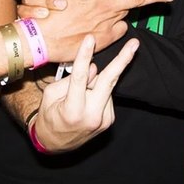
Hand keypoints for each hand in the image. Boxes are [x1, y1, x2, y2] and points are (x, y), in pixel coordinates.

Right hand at [8, 0, 172, 61]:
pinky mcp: (105, 40)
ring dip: (124, 10)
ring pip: (125, 14)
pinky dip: (117, 27)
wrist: (42, 39)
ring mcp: (107, 24)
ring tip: (113, 10)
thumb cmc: (48, 8)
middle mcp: (107, 6)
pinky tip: (106, 25)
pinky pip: (119, 31)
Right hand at [32, 35, 139, 152]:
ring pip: (105, 86)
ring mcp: (104, 119)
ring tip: (78, 95)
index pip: (80, 77)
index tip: (90, 39)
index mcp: (73, 109)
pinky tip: (87, 100)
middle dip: (123, 60)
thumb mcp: (51, 95)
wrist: (55, 144)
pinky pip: (106, 95)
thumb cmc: (49, 116)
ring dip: (97, 82)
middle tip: (135, 43)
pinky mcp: (109, 120)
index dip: (85, 56)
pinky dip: (98, 91)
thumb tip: (93, 67)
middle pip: (109, 81)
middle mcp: (92, 115)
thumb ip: (70, 80)